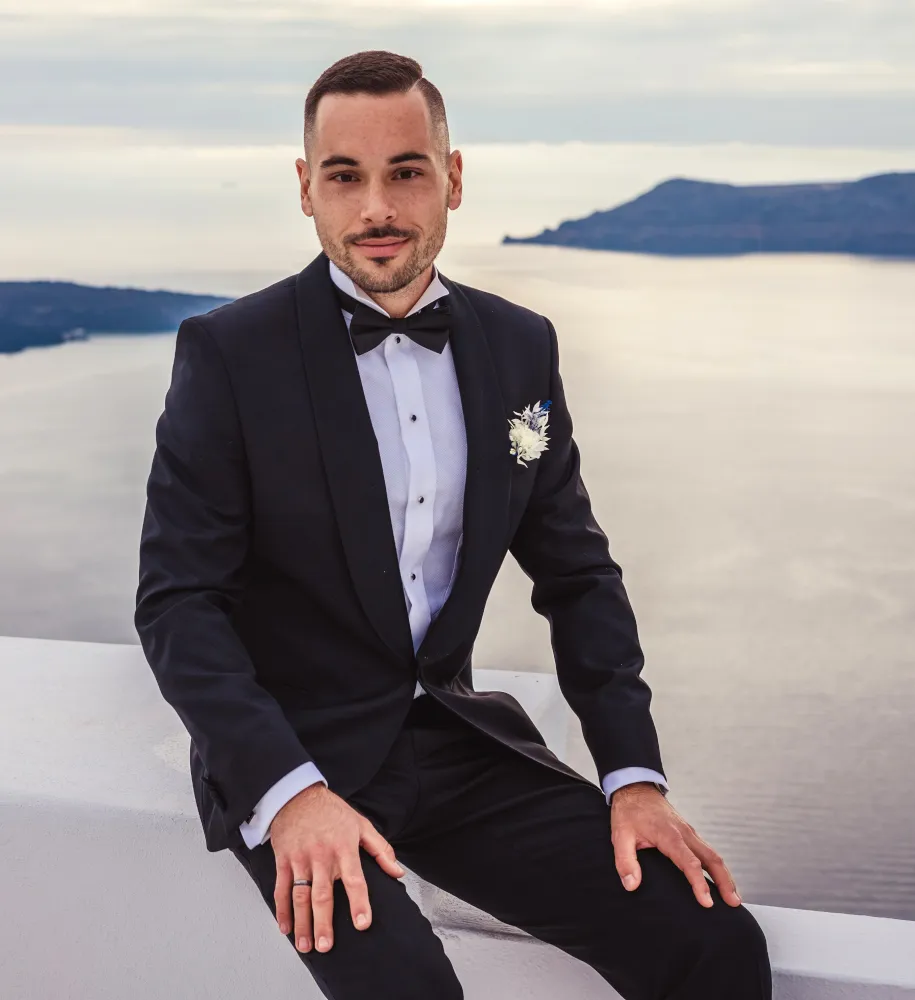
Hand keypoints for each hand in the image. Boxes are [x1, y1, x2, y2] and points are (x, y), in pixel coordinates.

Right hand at [270, 783, 405, 953]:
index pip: (354, 880)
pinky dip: (281, 910)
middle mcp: (322, 856)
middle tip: (326, 946)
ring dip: (302, 923)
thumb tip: (397, 872)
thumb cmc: (332, 811)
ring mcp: (300, 859)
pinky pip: (281, 888)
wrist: (297, 795)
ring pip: (300, 896)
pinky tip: (285, 927)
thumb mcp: (361, 825)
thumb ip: (380, 849)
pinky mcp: (284, 860)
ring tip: (305, 946)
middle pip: (322, 895)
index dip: (359, 903)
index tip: (362, 924)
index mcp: (344, 848)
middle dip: (323, 923)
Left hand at [609, 782, 740, 908]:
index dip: (700, 883)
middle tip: (734, 904)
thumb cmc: (628, 811)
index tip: (707, 903)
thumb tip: (632, 885)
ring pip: (713, 855)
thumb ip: (625, 861)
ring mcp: (689, 832)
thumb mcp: (620, 835)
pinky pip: (707, 850)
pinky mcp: (689, 833)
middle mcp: (685, 833)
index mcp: (669, 835)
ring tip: (733, 898)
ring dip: (725, 875)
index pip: (690, 862)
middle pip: (712, 859)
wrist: (635, 788)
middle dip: (725, 882)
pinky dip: (717, 866)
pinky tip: (719, 879)